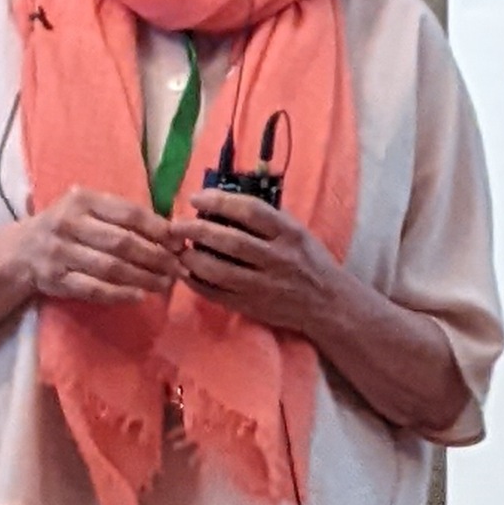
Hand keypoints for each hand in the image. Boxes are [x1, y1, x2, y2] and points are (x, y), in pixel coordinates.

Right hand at [18, 184, 179, 305]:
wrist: (19, 251)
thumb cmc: (65, 227)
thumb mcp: (86, 209)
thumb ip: (120, 215)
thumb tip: (169, 231)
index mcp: (83, 200)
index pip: (129, 213)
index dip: (158, 229)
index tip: (179, 242)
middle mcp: (70, 223)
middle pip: (123, 242)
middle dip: (156, 257)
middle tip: (178, 268)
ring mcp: (61, 252)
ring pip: (111, 267)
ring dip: (143, 278)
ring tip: (166, 284)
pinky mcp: (56, 279)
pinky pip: (94, 289)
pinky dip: (119, 294)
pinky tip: (139, 296)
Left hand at [178, 188, 340, 334]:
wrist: (327, 304)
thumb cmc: (309, 261)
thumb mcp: (296, 231)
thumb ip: (266, 218)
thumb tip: (223, 200)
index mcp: (289, 234)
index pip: (250, 211)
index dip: (219, 201)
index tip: (196, 198)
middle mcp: (277, 259)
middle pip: (231, 241)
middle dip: (198, 230)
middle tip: (176, 224)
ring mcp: (264, 286)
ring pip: (221, 271)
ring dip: (193, 258)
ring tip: (177, 248)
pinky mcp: (253, 307)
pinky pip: (218, 295)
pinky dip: (197, 283)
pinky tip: (186, 272)